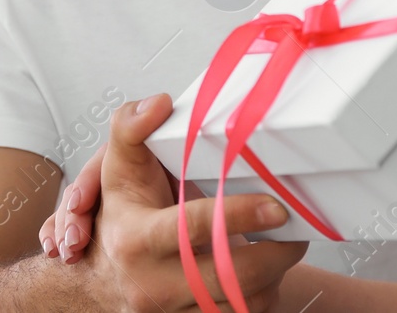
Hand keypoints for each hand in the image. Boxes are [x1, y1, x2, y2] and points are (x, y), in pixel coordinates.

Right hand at [39, 93, 307, 310]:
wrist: (100, 280)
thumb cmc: (120, 220)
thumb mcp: (117, 168)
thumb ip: (131, 127)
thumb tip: (158, 104)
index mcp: (137, 241)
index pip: (194, 229)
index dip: (240, 215)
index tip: (277, 205)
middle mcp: (153, 285)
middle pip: (231, 276)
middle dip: (276, 252)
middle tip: (296, 226)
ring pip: (242, 303)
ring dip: (273, 275)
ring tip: (284, 245)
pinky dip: (261, 296)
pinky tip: (264, 272)